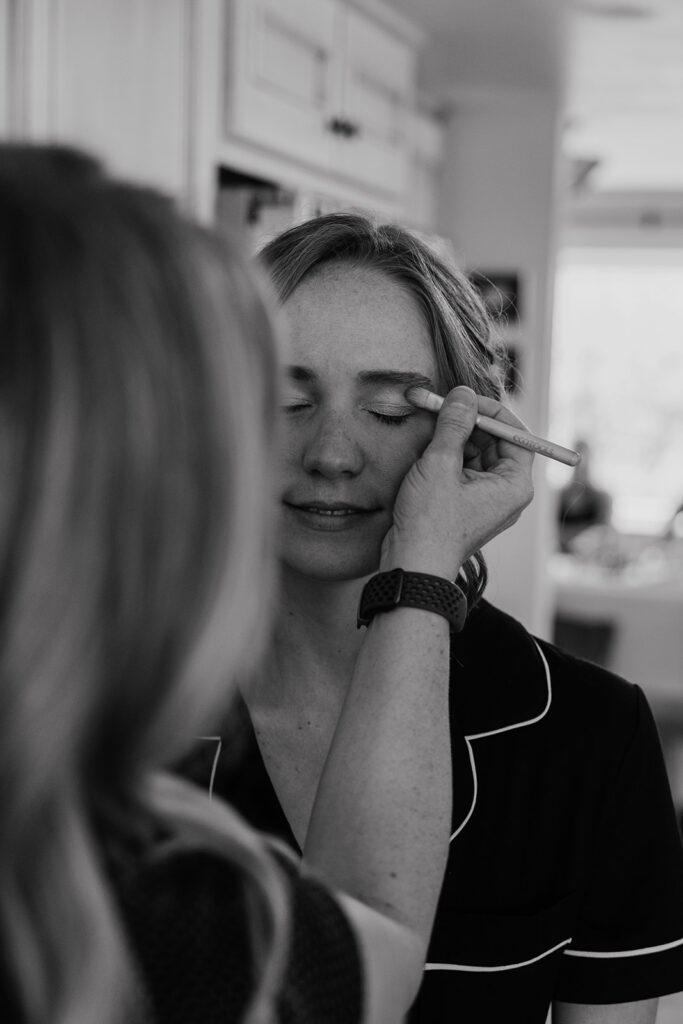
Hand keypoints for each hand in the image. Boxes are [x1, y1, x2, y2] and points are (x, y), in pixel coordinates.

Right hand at [381, 386, 534, 577]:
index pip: (516, 435)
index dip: (491, 412)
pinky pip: (465, 471)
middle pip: (497, 443)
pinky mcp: (467, 505)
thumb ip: (454, 426)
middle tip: (442, 406)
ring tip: (431, 426)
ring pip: (478, 455)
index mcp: (513, 485)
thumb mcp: (440, 465)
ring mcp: (486, 500)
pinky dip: (448, 456)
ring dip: (456, 438)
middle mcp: (506, 493)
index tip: (465, 399)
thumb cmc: (430, 524)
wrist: (412, 565)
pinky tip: (428, 447)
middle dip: (470, 423)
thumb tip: (462, 396)